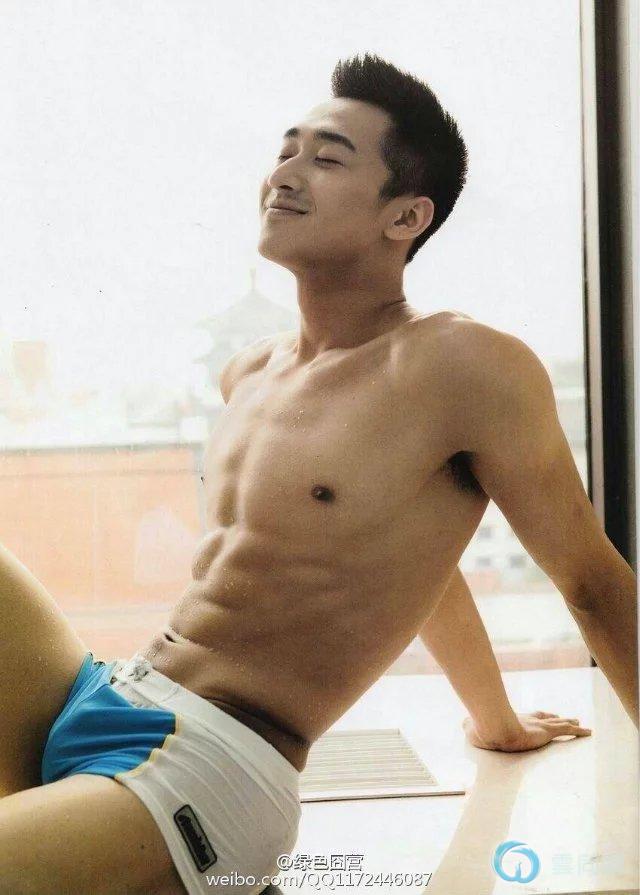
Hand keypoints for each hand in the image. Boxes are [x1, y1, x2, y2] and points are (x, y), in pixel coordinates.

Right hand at [462, 710, 591, 751]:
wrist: (493, 728)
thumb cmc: (482, 729)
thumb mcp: (472, 729)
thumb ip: (469, 725)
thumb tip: (463, 723)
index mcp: (514, 720)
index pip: (530, 716)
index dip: (539, 715)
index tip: (545, 714)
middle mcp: (529, 720)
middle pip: (547, 717)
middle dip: (556, 717)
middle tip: (565, 716)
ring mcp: (539, 725)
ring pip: (559, 723)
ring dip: (570, 722)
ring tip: (579, 722)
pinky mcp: (546, 732)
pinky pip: (567, 731)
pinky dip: (579, 731)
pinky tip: (588, 732)